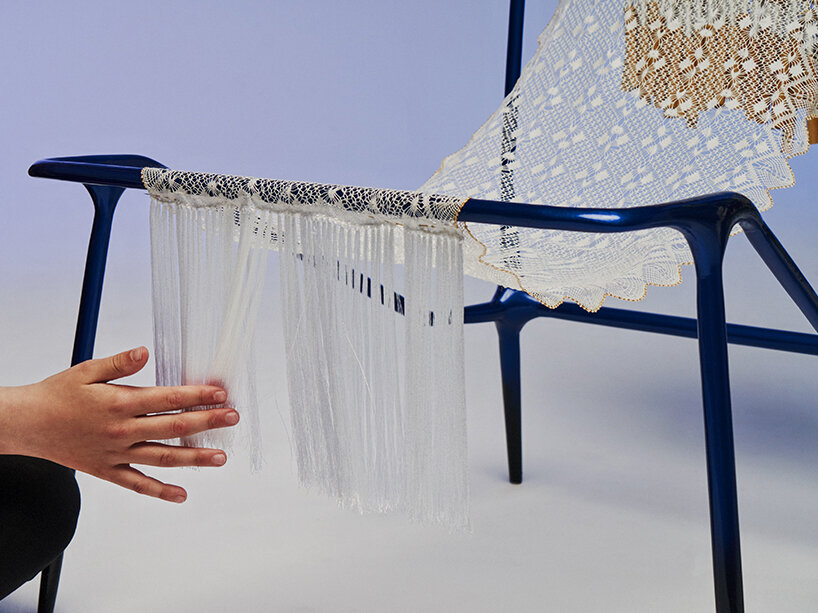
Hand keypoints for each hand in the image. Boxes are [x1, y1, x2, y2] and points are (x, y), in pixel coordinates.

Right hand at [0, 346, 238, 502]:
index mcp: (119, 403)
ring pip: (162, 458)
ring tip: (220, 458)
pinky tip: (182, 495)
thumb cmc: (57, 395)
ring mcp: (116, 454)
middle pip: (173, 427)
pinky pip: (137, 484)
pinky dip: (160, 491)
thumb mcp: (87, 370)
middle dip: (207, 422)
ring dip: (194, 458)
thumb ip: (119, 363)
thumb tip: (145, 352)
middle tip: (233, 418)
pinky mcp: (106, 470)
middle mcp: (122, 431)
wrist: (25, 424)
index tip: (220, 394)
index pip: (167, 399)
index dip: (197, 396)